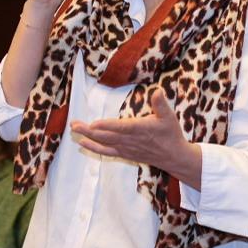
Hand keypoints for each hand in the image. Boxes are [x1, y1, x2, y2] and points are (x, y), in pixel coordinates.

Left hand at [71, 88, 201, 188]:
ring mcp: (126, 148)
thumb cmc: (170, 134)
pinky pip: (107, 152)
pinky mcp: (125, 154)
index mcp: (140, 129)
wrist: (173, 157)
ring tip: (74, 131)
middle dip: (89, 130)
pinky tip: (83, 144)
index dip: (107, 126)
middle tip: (74, 124)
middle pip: (107, 135)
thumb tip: (158, 91)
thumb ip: (161, 104)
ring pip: (104, 144)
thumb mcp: (169, 117)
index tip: (94, 123)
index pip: (121, 127)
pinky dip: (94, 148)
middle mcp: (130, 140)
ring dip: (88, 138)